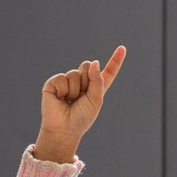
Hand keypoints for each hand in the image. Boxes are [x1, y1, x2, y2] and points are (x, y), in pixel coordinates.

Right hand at [32, 45, 125, 163]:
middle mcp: (82, 82)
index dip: (115, 60)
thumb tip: (94, 62)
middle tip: (80, 96)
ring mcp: (68, 81)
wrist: (64, 128)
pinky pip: (62, 77)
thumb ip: (97, 80)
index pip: (107, 71)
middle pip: (88, 65)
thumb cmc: (81, 117)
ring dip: (75, 89)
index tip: (122, 48)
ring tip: (70, 100)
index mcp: (96, 87)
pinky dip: (63, 90)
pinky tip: (60, 98)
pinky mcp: (55, 82)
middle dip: (86, 80)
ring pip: (75, 73)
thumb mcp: (95, 100)